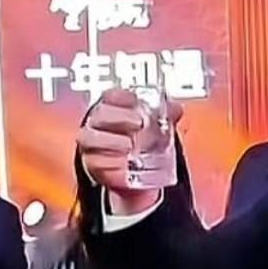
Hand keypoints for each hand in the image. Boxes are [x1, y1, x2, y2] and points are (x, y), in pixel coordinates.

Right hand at [77, 88, 183, 216]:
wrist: (130, 172)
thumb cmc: (138, 141)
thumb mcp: (154, 127)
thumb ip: (164, 116)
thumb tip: (176, 109)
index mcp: (109, 109)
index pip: (110, 97)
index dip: (121, 96)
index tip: (134, 99)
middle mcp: (96, 126)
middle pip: (100, 115)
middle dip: (118, 116)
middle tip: (139, 122)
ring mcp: (92, 146)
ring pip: (91, 139)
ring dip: (109, 141)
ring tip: (128, 145)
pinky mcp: (93, 167)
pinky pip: (97, 165)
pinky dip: (110, 166)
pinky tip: (123, 167)